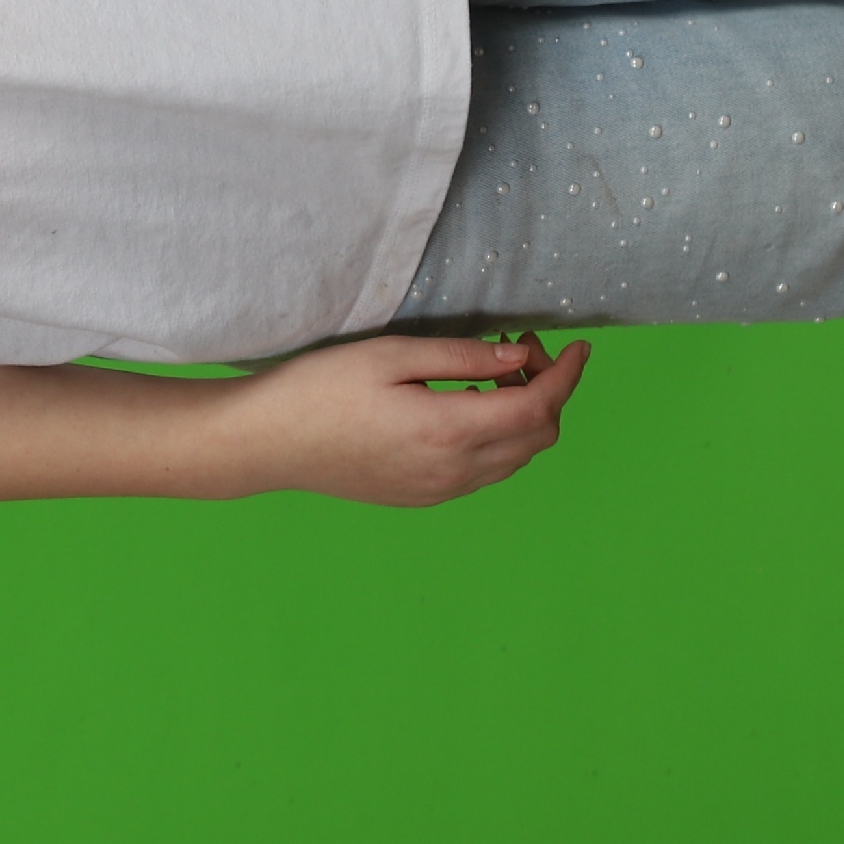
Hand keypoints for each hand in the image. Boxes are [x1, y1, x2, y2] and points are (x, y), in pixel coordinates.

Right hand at [213, 332, 590, 506]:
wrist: (266, 444)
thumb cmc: (319, 389)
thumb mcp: (390, 355)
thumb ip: (462, 357)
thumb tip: (519, 356)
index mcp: (449, 430)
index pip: (539, 406)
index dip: (568, 375)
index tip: (578, 346)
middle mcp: (455, 470)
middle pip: (538, 436)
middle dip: (549, 391)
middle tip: (521, 350)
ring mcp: (440, 490)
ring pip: (516, 458)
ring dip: (526, 417)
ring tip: (495, 375)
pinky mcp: (423, 497)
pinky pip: (486, 472)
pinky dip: (500, 439)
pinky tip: (467, 408)